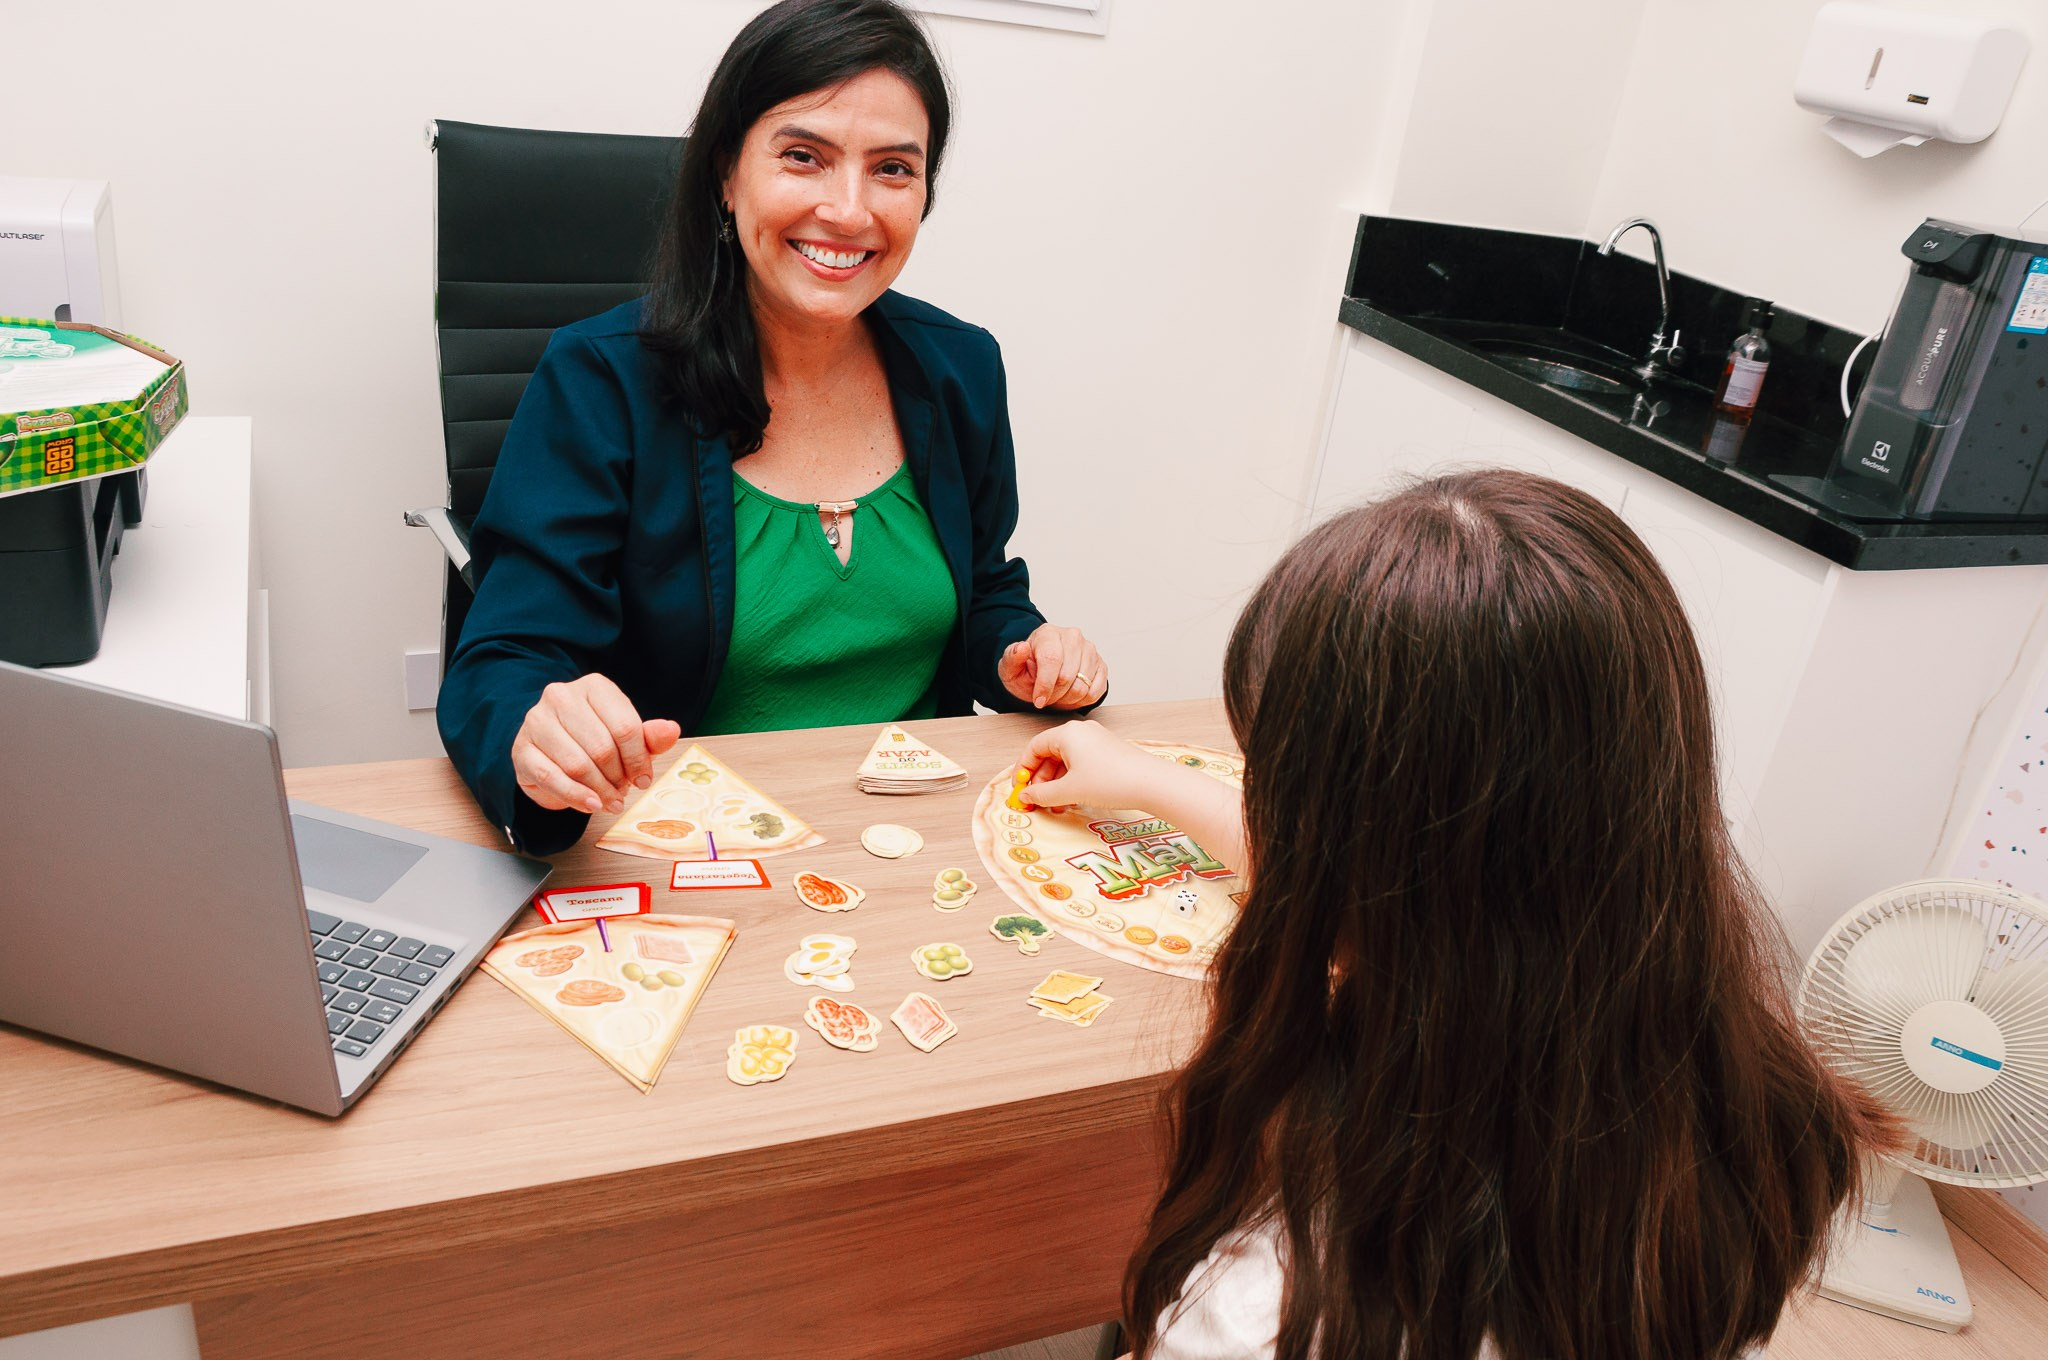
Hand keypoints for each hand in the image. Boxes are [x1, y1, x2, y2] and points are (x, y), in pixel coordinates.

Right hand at [511, 673, 681, 814]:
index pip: (625, 726)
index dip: (638, 760)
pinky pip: (552, 778)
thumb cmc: (594, 740)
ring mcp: (537, 721)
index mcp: (595, 687)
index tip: (643, 779)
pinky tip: (590, 804)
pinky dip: (576, 797)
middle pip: (602, 747)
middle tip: (623, 792)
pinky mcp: (522, 749)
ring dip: (599, 791)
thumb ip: (650, 736)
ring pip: (577, 764)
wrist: (551, 749)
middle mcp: (562, 697)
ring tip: (610, 801)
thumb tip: (672, 730)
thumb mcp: (627, 736)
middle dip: (618, 778)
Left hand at [998, 623, 1105, 709]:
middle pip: (1067, 676)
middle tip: (1045, 696)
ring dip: (1067, 699)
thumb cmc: (1026, 670)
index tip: (1038, 700)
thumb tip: (1022, 648)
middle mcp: (1072, 637)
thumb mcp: (1010, 667)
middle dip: (1054, 694)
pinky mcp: (1101, 665)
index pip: (1051, 659)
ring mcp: (1089, 650)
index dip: (1044, 685)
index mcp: (1048, 633)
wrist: (1040, 673)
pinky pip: (1095, 692)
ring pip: (1082, 687)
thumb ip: (1012, 657)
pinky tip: (1070, 695)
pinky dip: (1081, 700)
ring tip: (1057, 694)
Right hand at [1015, 720, 1157, 812]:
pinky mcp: (1109, 753)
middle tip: (1036, 799)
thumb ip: (1042, 793)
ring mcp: (1097, 741)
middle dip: (1040, 779)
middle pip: (1050, 753)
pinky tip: (1072, 800)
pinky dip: (1072, 781)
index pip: (1035, 746)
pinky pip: (1082, 764)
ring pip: (1067, 761)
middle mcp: (1082, 732)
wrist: (1151, 783)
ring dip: (1057, 783)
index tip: (1019, 787)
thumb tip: (1025, 796)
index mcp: (1067, 734)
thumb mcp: (1069, 790)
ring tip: (1054, 805)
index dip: (1023, 768)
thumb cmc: (1109, 781)